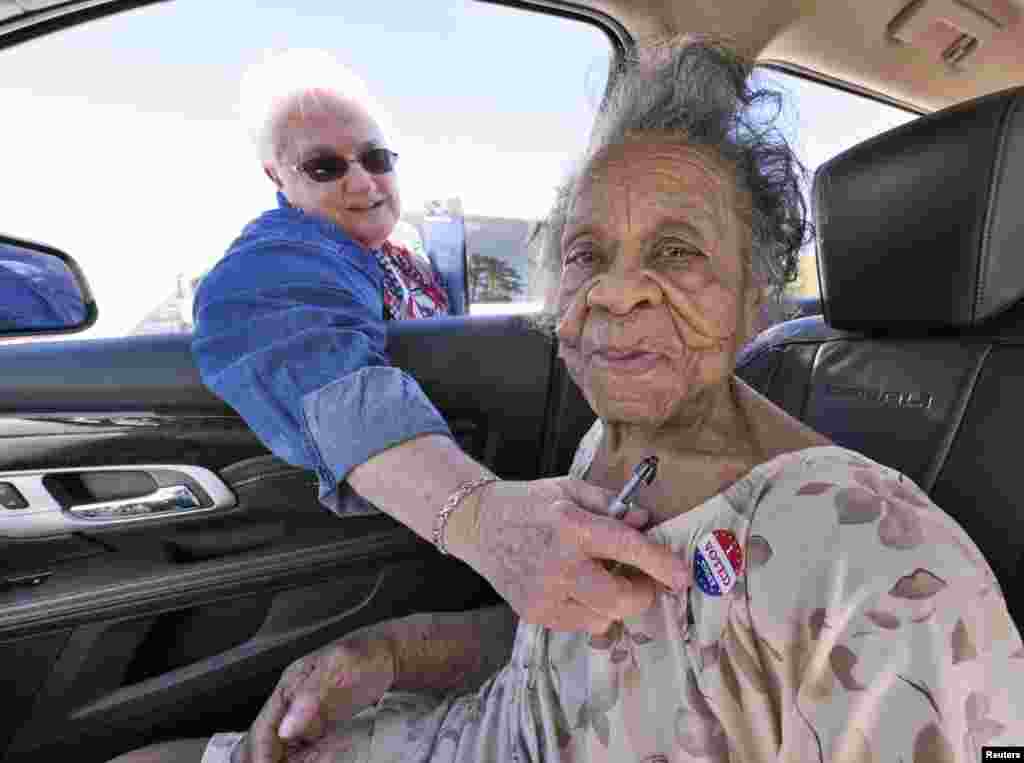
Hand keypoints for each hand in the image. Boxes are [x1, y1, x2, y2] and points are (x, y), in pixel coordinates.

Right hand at [235, 631, 395, 762]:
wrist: (389, 657)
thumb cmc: (365, 654)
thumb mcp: (337, 669)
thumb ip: (309, 697)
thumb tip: (284, 728)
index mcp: (288, 688)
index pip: (262, 729)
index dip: (260, 754)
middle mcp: (292, 705)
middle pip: (267, 744)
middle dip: (275, 760)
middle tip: (306, 760)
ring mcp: (306, 719)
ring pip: (288, 753)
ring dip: (303, 760)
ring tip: (328, 751)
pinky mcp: (321, 728)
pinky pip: (309, 753)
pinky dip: (317, 757)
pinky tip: (336, 747)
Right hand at [446, 477, 690, 633]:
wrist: (479, 523)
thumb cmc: (531, 503)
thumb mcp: (571, 490)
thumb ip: (612, 505)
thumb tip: (645, 522)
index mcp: (572, 526)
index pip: (627, 548)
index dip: (660, 564)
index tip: (682, 576)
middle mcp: (559, 564)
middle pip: (620, 599)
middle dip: (643, 593)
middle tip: (645, 582)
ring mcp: (545, 594)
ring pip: (604, 618)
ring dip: (615, 603)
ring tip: (605, 579)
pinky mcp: (535, 613)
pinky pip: (582, 625)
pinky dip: (591, 610)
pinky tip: (580, 588)